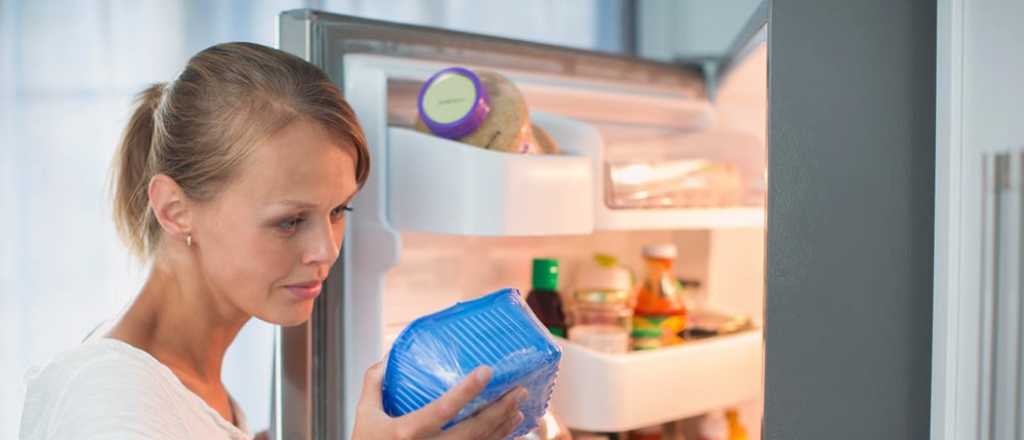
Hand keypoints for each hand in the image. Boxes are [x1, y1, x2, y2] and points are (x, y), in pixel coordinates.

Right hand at [352, 362, 525, 439]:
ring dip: (502, 428)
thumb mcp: (364, 415)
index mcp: (407, 431)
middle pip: (473, 431)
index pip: (443, 409)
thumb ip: (374, 384)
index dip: (467, 390)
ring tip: (518, 409)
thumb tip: (387, 358)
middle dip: (499, 410)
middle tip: (518, 391)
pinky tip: (507, 434)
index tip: (487, 371)